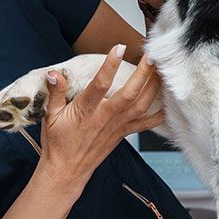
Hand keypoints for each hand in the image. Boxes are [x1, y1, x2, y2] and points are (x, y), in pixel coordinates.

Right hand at [37, 45, 163, 194]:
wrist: (67, 171)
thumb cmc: (58, 143)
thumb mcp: (51, 116)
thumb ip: (56, 93)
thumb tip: (55, 74)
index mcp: (86, 110)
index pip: (100, 84)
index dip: (110, 65)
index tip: (120, 48)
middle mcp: (104, 117)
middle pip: (129, 93)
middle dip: (143, 73)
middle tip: (151, 55)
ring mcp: (117, 127)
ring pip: (141, 105)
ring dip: (153, 86)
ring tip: (160, 69)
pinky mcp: (123, 134)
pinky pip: (145, 124)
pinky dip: (159, 114)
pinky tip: (168, 103)